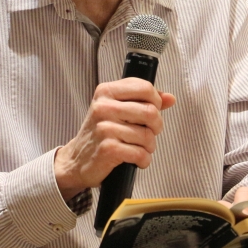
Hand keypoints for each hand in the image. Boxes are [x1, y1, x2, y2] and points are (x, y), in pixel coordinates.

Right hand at [54, 78, 175, 200]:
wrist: (77, 160)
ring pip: (147, 135)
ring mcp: (104, 128)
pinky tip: (137, 160)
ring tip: (141, 148)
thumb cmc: (100, 133)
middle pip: (150, 111)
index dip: (156, 101)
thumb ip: (144, 101)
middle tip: (149, 132)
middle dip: (156, 126)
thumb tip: (170, 98)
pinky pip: (140, 153)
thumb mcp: (117, 109)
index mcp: (106, 91)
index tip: (153, 110)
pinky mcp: (108, 149)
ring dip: (149, 146)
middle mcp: (103, 107)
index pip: (144, 88)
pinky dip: (144, 160)